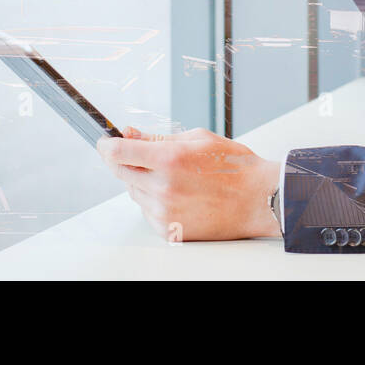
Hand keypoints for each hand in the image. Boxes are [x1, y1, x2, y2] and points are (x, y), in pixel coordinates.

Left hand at [97, 126, 282, 241]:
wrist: (260, 200)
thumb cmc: (236, 167)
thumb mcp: (198, 139)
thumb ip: (158, 138)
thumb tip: (129, 134)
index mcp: (170, 160)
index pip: (118, 152)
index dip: (106, 144)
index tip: (105, 141)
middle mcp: (163, 188)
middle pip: (120, 172)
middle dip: (124, 160)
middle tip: (141, 154)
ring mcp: (165, 212)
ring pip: (134, 192)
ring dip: (142, 181)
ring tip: (174, 176)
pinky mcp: (170, 230)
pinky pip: (147, 211)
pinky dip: (155, 200)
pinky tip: (179, 193)